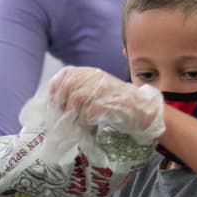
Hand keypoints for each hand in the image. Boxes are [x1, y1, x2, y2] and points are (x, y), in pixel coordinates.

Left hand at [46, 67, 164, 141]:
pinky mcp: (110, 104)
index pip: (68, 73)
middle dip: (61, 101)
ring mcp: (105, 91)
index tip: (52, 98)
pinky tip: (87, 124)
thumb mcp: (99, 90)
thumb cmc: (118, 103)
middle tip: (62, 114)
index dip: (56, 85)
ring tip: (75, 121)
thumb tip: (57, 99)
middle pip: (69, 86)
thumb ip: (82, 89)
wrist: (143, 111)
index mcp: (94, 73)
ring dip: (72, 113)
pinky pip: (89, 111)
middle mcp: (98, 79)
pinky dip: (84, 120)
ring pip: (77, 98)